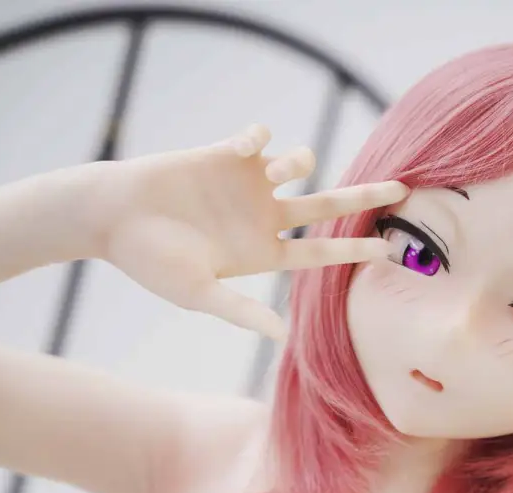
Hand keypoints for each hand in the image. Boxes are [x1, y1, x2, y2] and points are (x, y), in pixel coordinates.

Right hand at [94, 124, 408, 339]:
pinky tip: (245, 148)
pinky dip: (259, 138)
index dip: (354, 251)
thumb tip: (284, 337)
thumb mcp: (198, 293)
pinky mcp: (226, 154)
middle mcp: (262, 216)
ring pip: (298, 163)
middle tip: (402, 189)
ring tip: (279, 169)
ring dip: (300, 161)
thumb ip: (241, 310)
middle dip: (364, 198)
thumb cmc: (150, 261)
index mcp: (262, 252)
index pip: (320, 252)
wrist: (110, 217)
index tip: (389, 251)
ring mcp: (246, 184)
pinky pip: (259, 137)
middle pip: (327, 205)